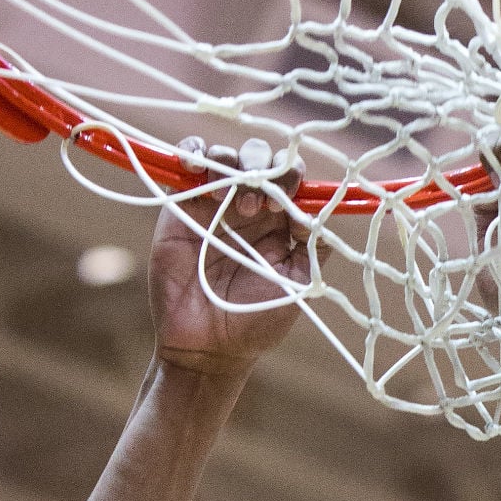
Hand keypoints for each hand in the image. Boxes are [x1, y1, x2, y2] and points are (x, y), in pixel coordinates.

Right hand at [148, 138, 310, 375]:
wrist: (206, 347)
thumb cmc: (254, 322)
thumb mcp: (298, 287)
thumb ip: (314, 249)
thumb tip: (319, 212)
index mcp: (279, 224)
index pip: (291, 178)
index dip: (292, 178)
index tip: (287, 207)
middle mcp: (248, 208)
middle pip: (262, 159)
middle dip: (264, 168)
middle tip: (257, 206)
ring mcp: (214, 205)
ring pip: (227, 156)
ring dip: (232, 164)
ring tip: (230, 200)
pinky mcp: (181, 206)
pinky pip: (188, 161)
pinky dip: (194, 152)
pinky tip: (197, 168)